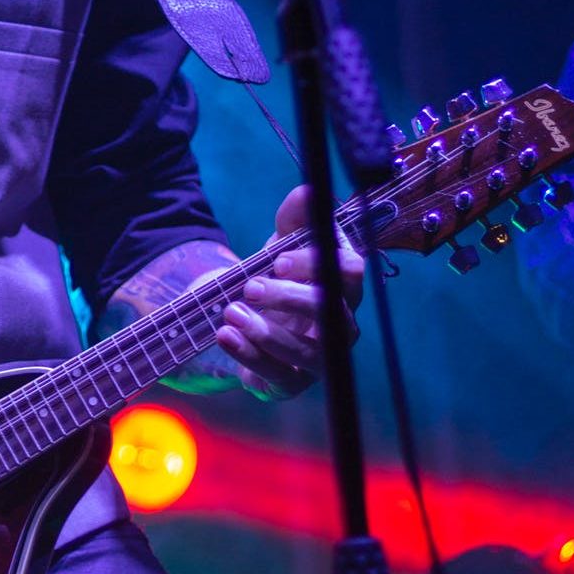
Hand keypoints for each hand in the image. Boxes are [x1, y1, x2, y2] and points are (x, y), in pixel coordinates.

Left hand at [215, 185, 364, 399]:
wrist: (248, 322)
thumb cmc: (277, 279)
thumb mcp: (280, 243)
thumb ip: (294, 217)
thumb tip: (308, 191)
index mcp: (342, 284)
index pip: (348, 271)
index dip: (316, 265)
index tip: (278, 260)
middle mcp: (341, 323)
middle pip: (331, 313)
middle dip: (289, 299)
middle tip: (250, 287)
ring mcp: (320, 357)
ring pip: (307, 351)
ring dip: (265, 331)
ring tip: (230, 313)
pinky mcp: (293, 382)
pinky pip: (279, 376)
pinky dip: (249, 356)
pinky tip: (225, 336)